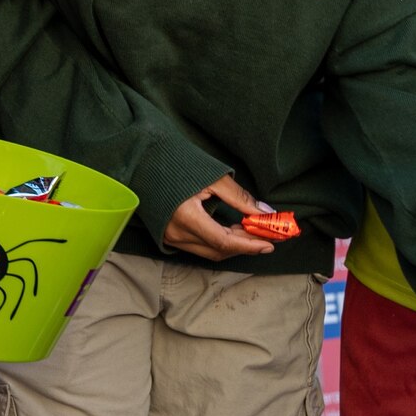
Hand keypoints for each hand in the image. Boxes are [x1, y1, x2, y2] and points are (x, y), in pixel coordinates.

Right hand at [162, 175, 276, 261]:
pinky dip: (219, 243)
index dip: (249, 245)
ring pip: (210, 252)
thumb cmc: (178, 165)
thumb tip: (264, 213)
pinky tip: (233, 231)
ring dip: (234, 245)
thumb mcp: (213, 178)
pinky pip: (200, 247)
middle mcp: (176, 233)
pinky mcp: (169, 237)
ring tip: (252, 232)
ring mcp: (171, 238)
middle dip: (246, 246)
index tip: (270, 243)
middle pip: (219, 251)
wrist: (146, 163)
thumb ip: (240, 198)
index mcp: (186, 216)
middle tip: (268, 236)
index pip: (223, 241)